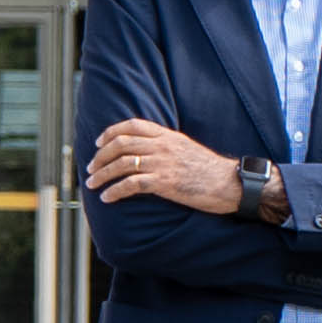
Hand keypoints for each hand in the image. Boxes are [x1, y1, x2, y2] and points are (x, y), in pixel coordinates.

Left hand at [85, 119, 241, 214]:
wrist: (230, 183)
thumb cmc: (210, 170)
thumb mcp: (186, 149)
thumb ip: (166, 146)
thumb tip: (146, 151)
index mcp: (167, 136)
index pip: (132, 125)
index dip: (111, 132)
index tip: (99, 142)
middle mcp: (163, 146)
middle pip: (121, 143)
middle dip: (101, 156)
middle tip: (90, 168)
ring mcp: (163, 164)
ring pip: (122, 163)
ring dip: (103, 174)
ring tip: (92, 184)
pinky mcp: (165, 183)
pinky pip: (132, 184)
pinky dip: (115, 191)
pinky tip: (107, 197)